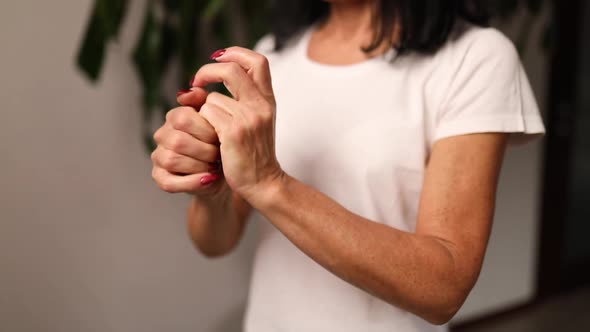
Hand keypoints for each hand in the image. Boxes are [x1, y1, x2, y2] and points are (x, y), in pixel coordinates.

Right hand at [151, 87, 226, 195]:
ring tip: (215, 167)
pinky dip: (192, 182)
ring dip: (199, 166)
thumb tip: (191, 89)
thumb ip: (209, 102)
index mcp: (176, 117)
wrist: (226, 174)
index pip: (183, 118)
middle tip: (220, 154)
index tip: (221, 137)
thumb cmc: (223, 145)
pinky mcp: (160, 177)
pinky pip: (169, 182)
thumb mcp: (221, 122)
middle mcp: (163, 135)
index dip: (205, 130)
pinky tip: (208, 179)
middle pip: (178, 141)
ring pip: (173, 160)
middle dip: (204, 150)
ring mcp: (159, 156)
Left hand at [190, 47, 283, 203]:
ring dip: (204, 112)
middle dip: (207, 72)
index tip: (218, 59)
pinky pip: (207, 115)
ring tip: (212, 130)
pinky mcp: (233, 132)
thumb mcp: (256, 122)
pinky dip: (203, 124)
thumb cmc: (255, 153)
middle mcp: (261, 106)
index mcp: (267, 101)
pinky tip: (210, 138)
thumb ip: (240, 100)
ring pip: (212, 99)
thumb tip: (202, 85)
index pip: (258, 61)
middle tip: (196, 83)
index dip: (236, 53)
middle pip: (231, 71)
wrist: (264, 182)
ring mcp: (248, 118)